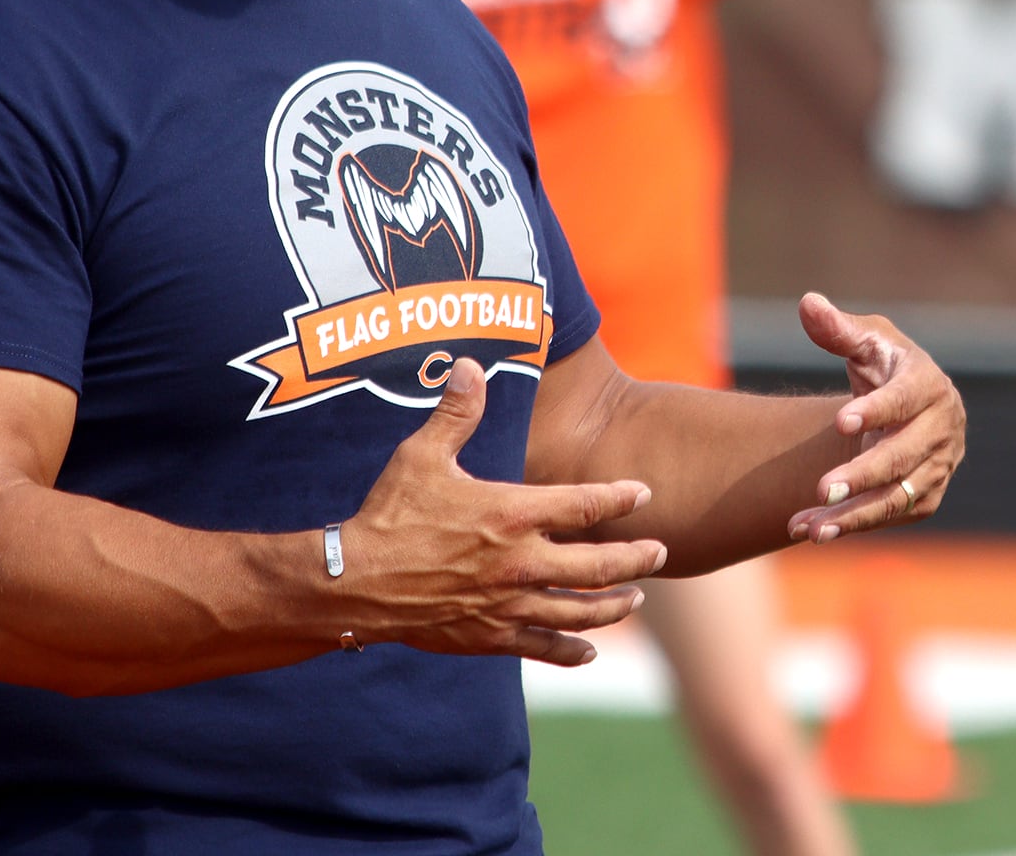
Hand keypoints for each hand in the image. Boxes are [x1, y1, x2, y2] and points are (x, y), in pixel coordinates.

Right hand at [338, 358, 666, 665]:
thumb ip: (456, 412)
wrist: (354, 583)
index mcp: (513, 514)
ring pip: (580, 611)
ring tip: (637, 599)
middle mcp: (521, 562)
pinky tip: (588, 650)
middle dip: (637, 559)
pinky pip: (542, 647)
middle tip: (661, 552)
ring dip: (615, 605)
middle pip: (600, 565)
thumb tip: (470, 364)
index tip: (645, 494)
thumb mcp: (422, 455)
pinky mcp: (490, 636)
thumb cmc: (389, 514)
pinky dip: (571, 650)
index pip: (586, 504)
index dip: (621, 498)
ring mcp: (508, 604)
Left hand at [786, 294, 965, 542]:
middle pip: (902, 457)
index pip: (906, 399)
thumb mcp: (866, 342)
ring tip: (809, 528)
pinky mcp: (926, 499)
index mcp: (930, 384)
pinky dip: (850, 525)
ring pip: (896, 498)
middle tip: (821, 487)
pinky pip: (888, 517)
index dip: (877, 410)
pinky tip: (810, 530)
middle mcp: (942, 429)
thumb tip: (808, 304)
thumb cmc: (884, 366)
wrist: (905, 409)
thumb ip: (837, 328)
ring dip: (852, 515)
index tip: (840, 421)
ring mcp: (938, 468)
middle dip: (862, 475)